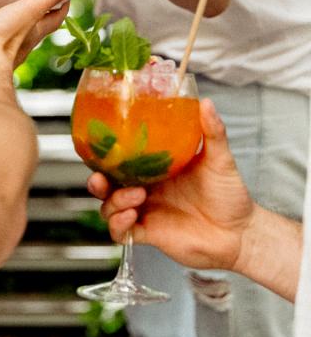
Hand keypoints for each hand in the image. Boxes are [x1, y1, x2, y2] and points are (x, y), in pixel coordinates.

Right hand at [88, 99, 255, 272]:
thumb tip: (207, 102)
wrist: (241, 234)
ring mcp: (146, 212)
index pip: (122, 160)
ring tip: (136, 196)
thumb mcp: (220, 159)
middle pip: (108, 184)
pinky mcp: (149, 234)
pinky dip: (118, 225)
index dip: (106, 155)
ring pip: (110, 208)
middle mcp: (146, 189)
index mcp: (156, 168)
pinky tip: (131, 217)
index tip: (101, 145)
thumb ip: (213, 132)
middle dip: (97, 181)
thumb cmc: (230, 195)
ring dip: (114, 202)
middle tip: (100, 178)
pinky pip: (121, 232)